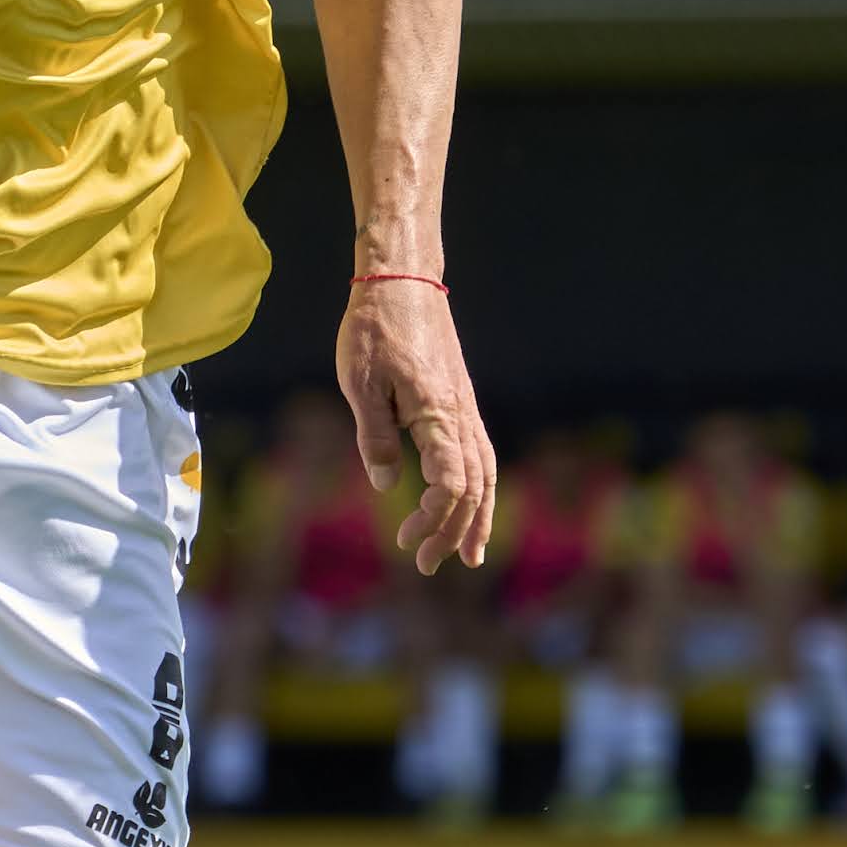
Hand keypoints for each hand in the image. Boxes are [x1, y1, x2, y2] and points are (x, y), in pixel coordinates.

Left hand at [337, 278, 494, 573]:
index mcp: (438, 413)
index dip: (433, 519)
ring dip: (478, 518)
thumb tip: (388, 485)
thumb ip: (376, 437)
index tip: (405, 539)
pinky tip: (469, 506)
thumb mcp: (360, 383)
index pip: (452, 484)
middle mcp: (461, 414)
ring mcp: (465, 408)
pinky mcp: (460, 401)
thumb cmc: (373, 329)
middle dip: (454, 531)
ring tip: (469, 555)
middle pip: (474, 488)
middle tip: (428, 565)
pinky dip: (479, 489)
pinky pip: (480, 455)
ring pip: (486, 473)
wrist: (401, 281)